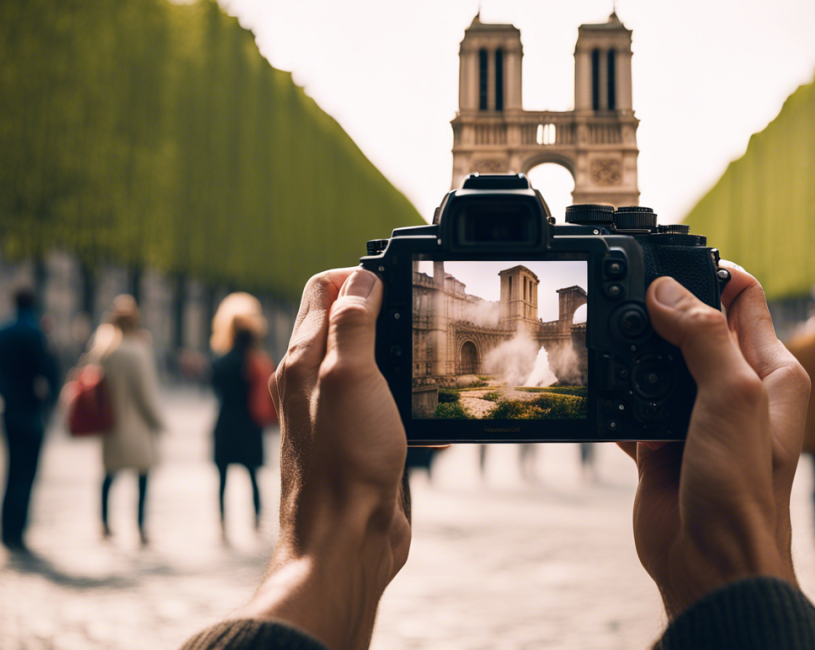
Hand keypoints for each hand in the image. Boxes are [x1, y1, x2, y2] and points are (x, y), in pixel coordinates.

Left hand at [242, 268, 409, 649]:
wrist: (347, 543)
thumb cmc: (343, 465)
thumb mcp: (348, 379)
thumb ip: (352, 325)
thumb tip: (362, 278)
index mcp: (302, 360)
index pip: (322, 291)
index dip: (358, 276)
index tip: (398, 280)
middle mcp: (313, 383)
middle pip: (346, 323)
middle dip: (385, 309)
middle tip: (423, 310)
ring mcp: (338, 414)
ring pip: (371, 364)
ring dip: (401, 354)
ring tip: (434, 355)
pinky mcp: (361, 441)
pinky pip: (388, 405)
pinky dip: (411, 400)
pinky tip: (435, 413)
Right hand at [618, 262, 808, 619]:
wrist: (712, 564)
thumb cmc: (743, 490)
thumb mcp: (733, 396)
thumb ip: (703, 337)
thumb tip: (665, 291)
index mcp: (769, 371)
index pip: (742, 298)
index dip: (708, 274)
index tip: (666, 262)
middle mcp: (734, 389)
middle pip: (694, 326)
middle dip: (660, 308)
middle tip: (626, 292)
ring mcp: (694, 415)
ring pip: (658, 363)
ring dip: (634, 350)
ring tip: (607, 332)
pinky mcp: (659, 443)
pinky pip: (632, 404)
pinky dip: (614, 395)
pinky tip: (599, 385)